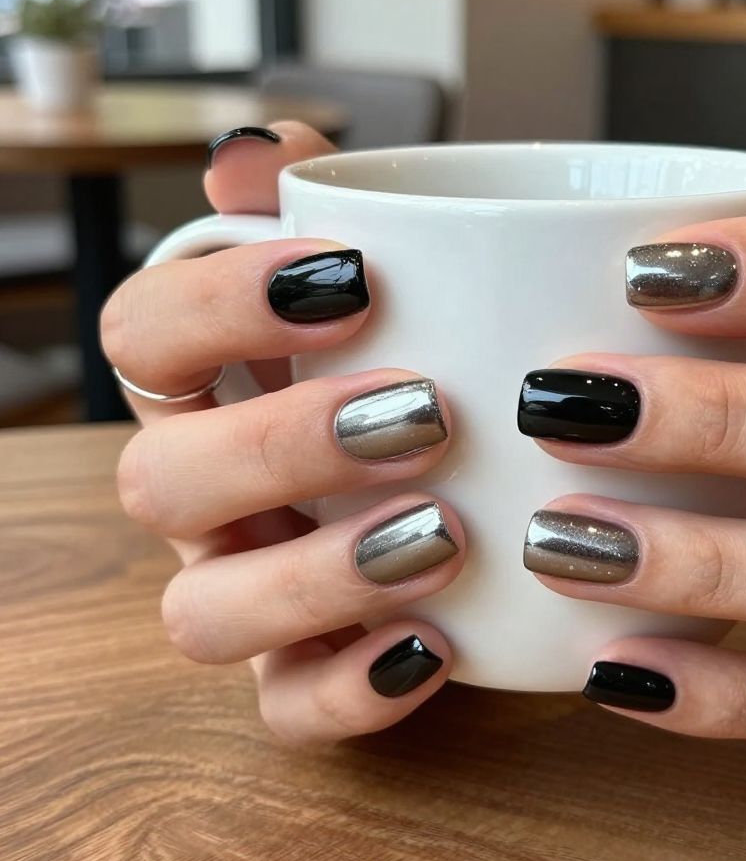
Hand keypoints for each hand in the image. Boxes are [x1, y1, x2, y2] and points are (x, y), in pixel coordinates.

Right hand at [102, 122, 461, 744]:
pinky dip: (350, 692)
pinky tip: (439, 648)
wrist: (486, 468)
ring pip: (202, 614)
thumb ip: (326, 200)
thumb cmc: (420, 352)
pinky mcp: (300, 673)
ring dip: (313, 578)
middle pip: (158, 481)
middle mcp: (206, 492)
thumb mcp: (390, 271)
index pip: (143, 334)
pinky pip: (286, 709)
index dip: (222, 304)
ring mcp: (245, 589)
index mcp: (207, 384)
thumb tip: (260, 151)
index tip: (354, 278)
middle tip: (423, 412)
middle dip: (281, 446)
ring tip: (444, 533)